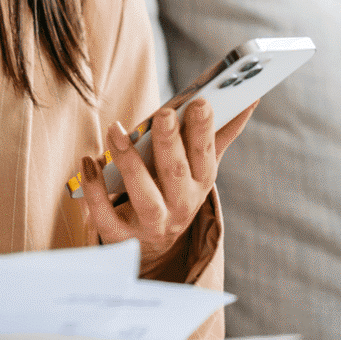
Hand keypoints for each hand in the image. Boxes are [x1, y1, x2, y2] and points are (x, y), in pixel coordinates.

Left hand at [75, 97, 256, 274]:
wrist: (154, 242)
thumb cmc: (176, 188)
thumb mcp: (200, 165)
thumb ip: (221, 133)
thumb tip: (251, 97)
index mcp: (200, 183)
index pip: (205, 155)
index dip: (203, 130)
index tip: (200, 103)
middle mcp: (180, 205)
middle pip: (175, 173)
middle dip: (170, 142)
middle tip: (163, 114)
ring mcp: (151, 223)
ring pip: (143, 195)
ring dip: (129, 161)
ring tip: (115, 130)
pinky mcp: (122, 236)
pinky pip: (106, 216)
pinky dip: (96, 190)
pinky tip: (88, 162)